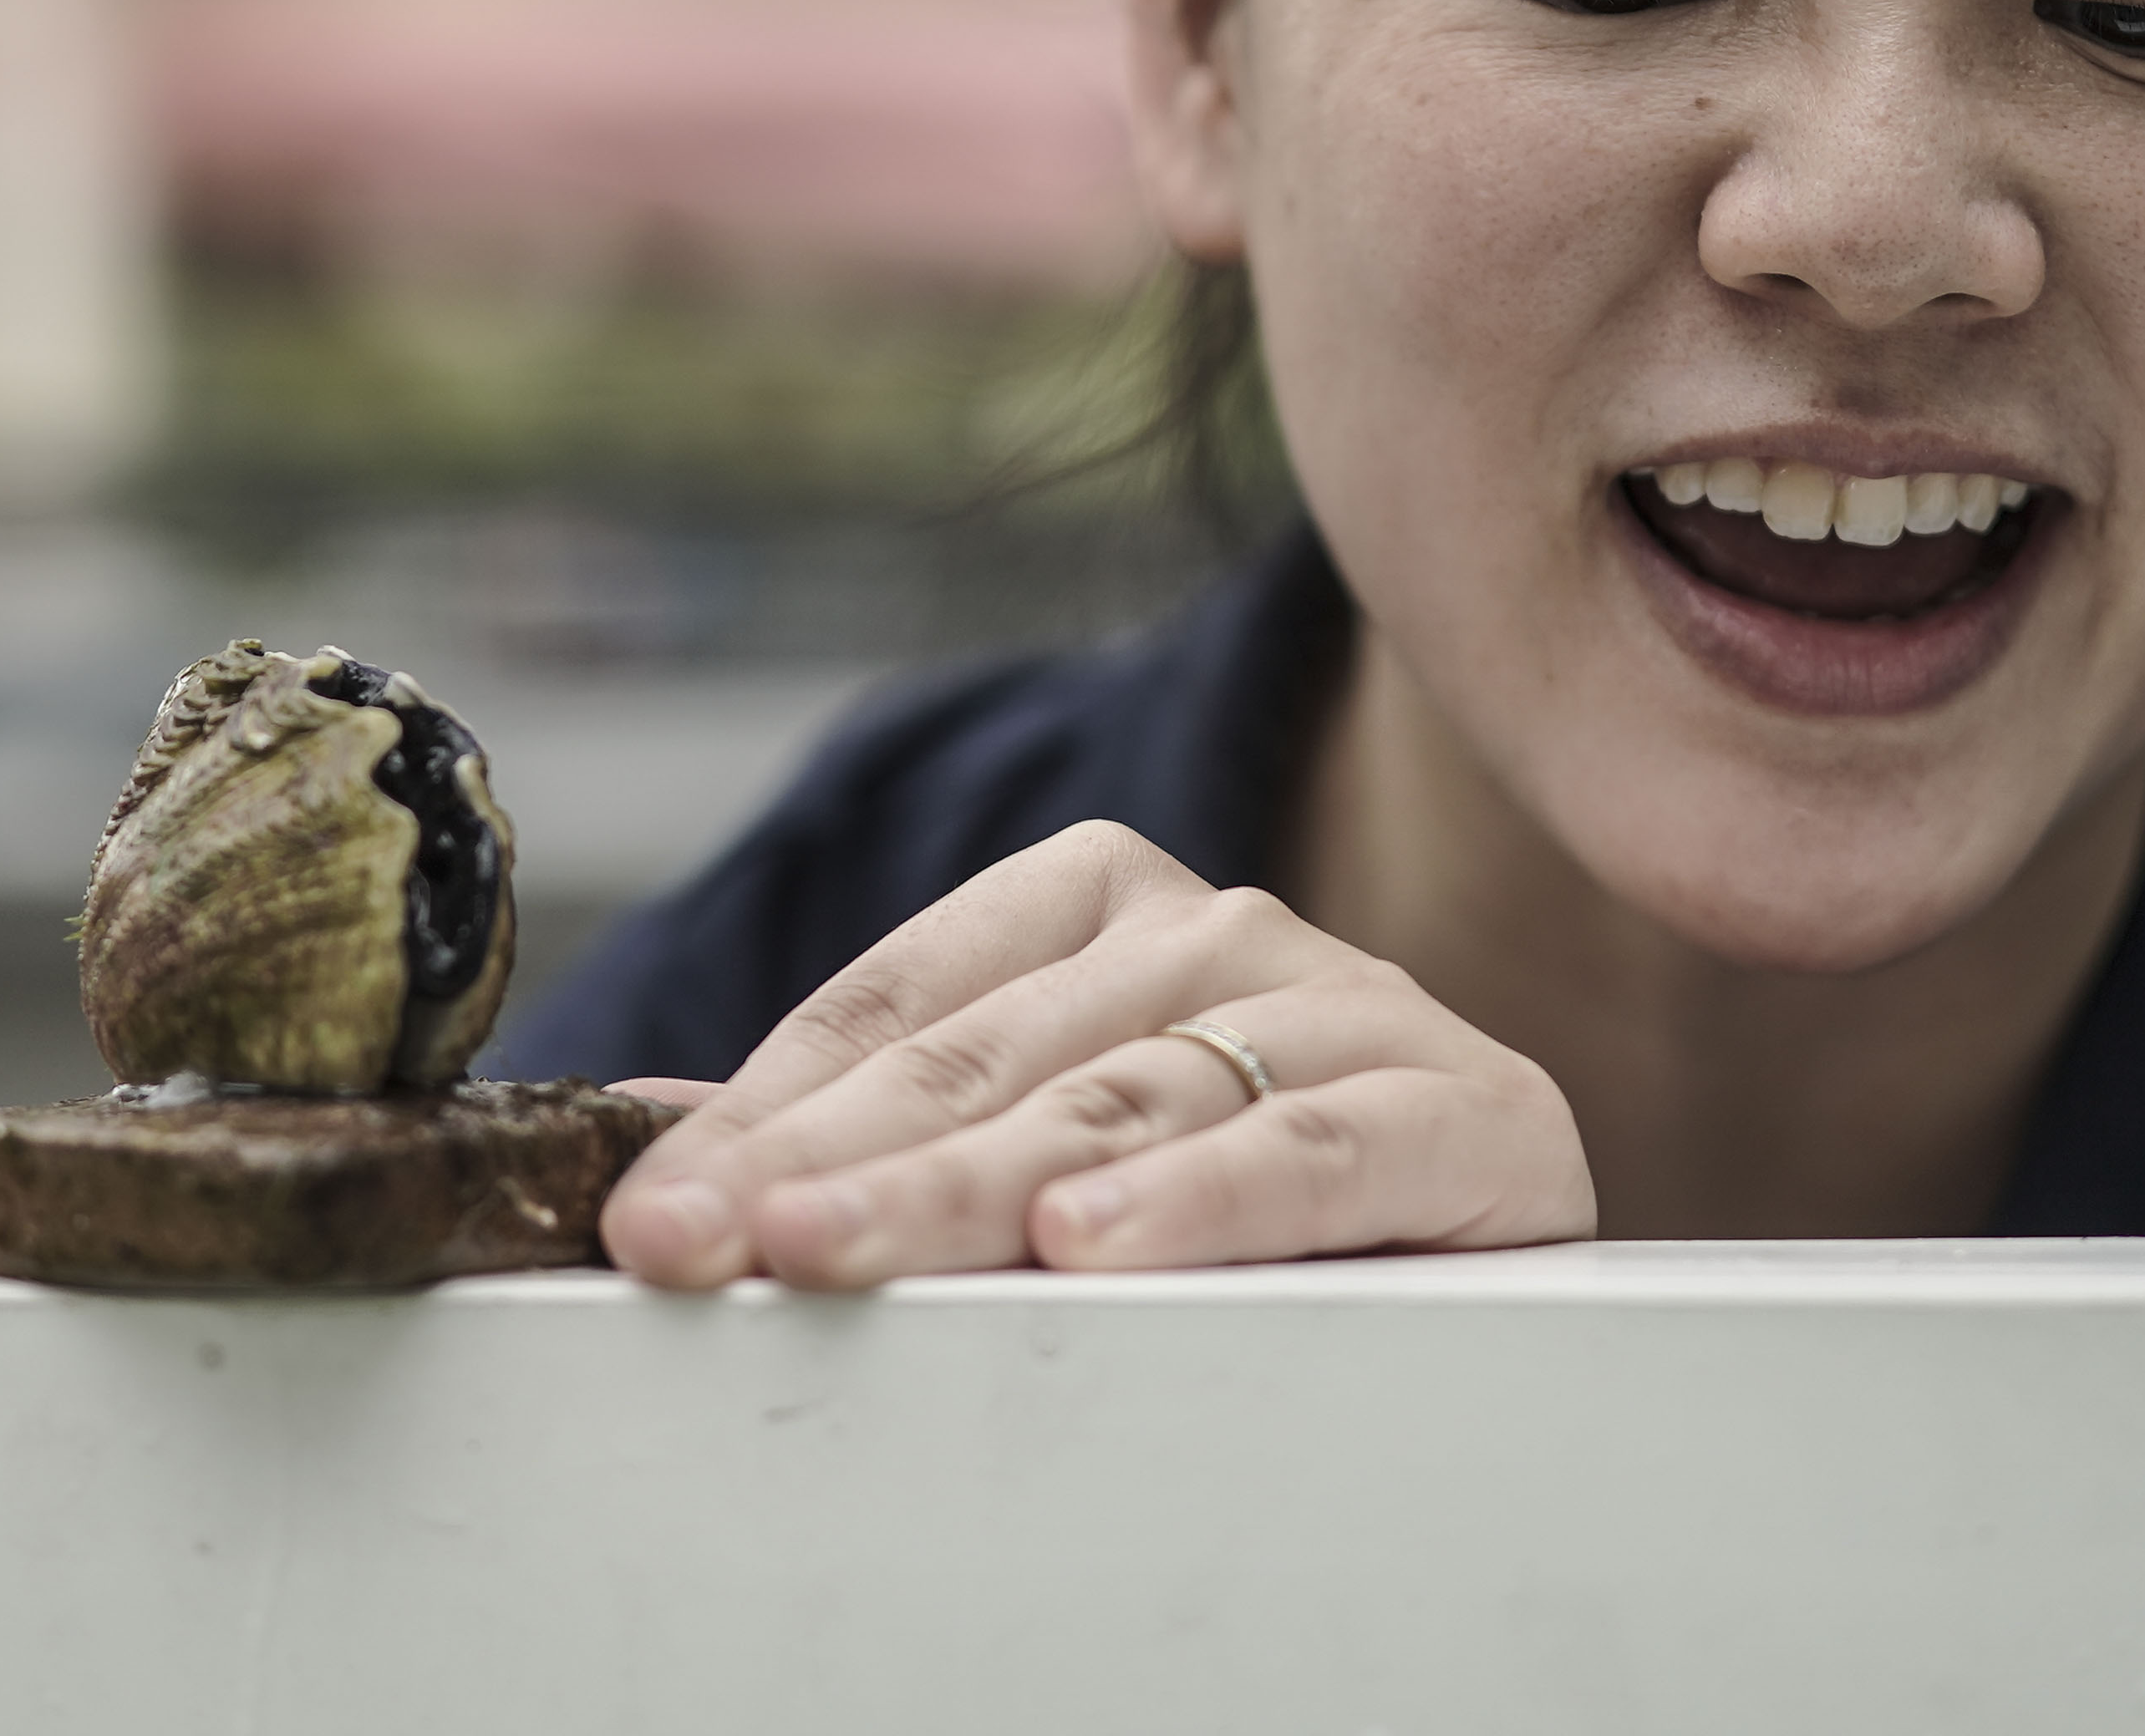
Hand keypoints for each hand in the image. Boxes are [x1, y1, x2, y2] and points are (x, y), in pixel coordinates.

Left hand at [597, 820, 1591, 1288]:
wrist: (1502, 1235)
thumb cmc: (1237, 1190)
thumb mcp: (1044, 1143)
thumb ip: (869, 1131)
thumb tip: (642, 1140)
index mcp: (1104, 898)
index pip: (901, 1001)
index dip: (761, 1110)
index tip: (651, 1217)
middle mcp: (1223, 927)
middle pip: (990, 1057)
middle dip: (826, 1163)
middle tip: (708, 1245)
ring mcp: (1351, 1005)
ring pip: (1125, 1102)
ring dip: (970, 1186)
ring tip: (844, 1244)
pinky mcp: (1467, 1110)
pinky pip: (1313, 1148)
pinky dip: (1198, 1197)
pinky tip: (1089, 1241)